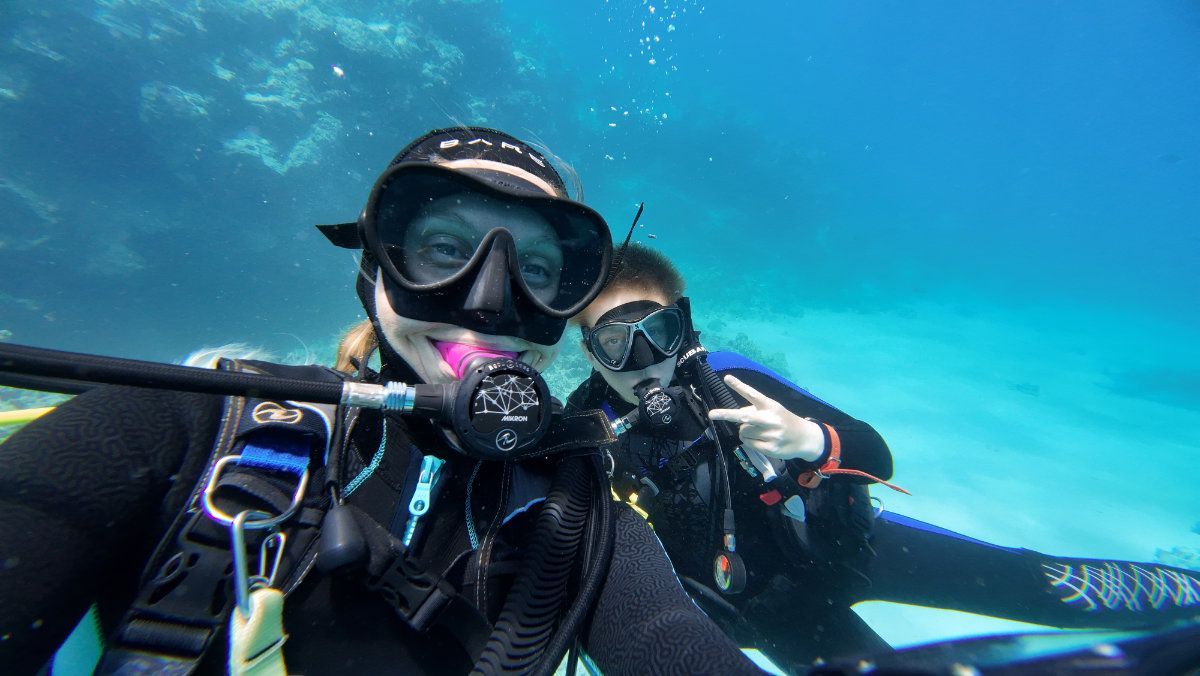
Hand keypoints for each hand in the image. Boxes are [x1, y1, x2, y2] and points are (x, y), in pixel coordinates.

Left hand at [708, 375, 824, 461]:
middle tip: (712, 414)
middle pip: (743, 417)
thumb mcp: (774, 410)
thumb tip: (738, 416)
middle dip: (726, 415)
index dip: (739, 386)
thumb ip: (756, 410)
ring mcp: (770, 435)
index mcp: (771, 406)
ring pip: (743, 431)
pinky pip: (748, 443)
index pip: (752, 394)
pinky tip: (761, 440)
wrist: (806, 438)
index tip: (726, 378)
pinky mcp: (769, 448)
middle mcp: (770, 419)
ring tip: (757, 431)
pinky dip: (749, 441)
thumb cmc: (785, 421)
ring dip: (744, 431)